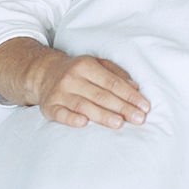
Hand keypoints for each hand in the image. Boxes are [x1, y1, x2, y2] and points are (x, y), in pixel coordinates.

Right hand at [30, 51, 150, 128]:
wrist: (44, 73)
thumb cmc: (78, 71)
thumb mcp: (96, 64)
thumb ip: (116, 73)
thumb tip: (135, 87)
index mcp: (86, 65)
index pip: (112, 82)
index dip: (129, 94)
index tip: (144, 106)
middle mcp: (72, 77)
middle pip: (101, 94)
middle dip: (122, 107)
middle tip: (138, 118)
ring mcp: (59, 92)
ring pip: (84, 105)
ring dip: (102, 115)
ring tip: (119, 123)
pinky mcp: (49, 106)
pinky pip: (60, 114)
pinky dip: (71, 119)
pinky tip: (84, 124)